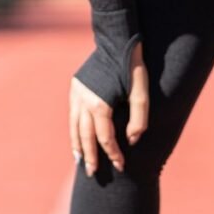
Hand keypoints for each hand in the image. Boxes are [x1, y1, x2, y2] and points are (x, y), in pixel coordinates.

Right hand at [70, 41, 148, 176]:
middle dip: (90, 156)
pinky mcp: (75, 86)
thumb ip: (139, 119)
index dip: (113, 153)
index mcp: (100, 104)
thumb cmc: (132, 66)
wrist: (115, 40)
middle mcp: (84, 101)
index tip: (121, 166)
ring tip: (80, 160)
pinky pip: (72, 114)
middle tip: (92, 173)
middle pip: (85, 136)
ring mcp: (77, 93)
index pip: (105, 138)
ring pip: (74, 126)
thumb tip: (132, 140)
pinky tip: (77, 136)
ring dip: (77, 145)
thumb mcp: (141, 92)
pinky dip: (74, 128)